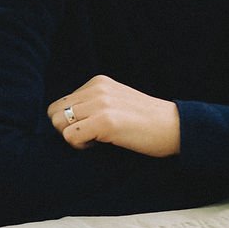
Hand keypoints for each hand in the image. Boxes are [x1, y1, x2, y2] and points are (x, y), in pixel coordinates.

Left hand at [48, 76, 180, 157]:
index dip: (69, 120)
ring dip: (71, 137)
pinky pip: (70, 136)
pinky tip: (98, 145)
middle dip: (64, 129)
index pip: (61, 102)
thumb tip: (65, 120)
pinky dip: (79, 145)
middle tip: (87, 137)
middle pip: (54, 111)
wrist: (174, 126)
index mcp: (98, 82)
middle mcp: (97, 89)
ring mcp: (101, 104)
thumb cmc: (147, 121)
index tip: (89, 129)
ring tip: (94, 141)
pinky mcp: (105, 122)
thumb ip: (94, 103)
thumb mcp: (117, 101)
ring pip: (58, 123)